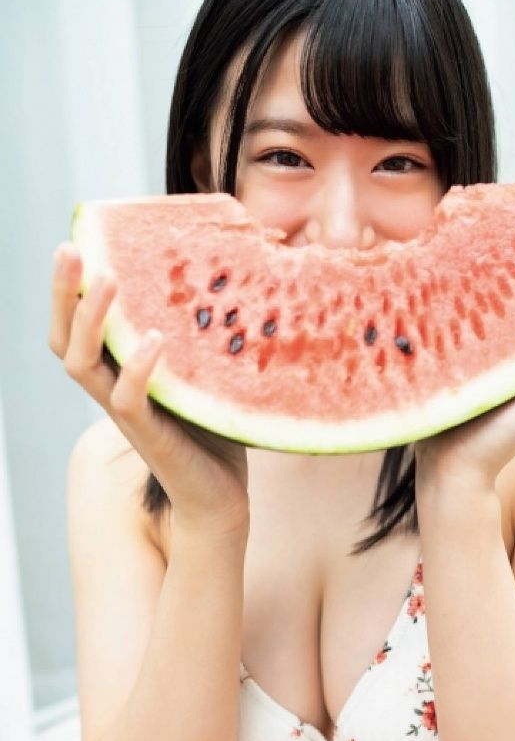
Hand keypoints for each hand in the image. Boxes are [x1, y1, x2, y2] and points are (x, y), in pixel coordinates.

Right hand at [48, 242, 249, 536]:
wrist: (221, 499)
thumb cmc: (213, 432)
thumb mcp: (204, 372)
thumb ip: (200, 334)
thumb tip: (227, 273)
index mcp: (118, 373)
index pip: (76, 328)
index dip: (68, 290)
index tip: (78, 242)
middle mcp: (112, 391)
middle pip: (63, 340)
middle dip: (62, 293)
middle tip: (70, 249)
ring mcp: (126, 415)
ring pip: (83, 365)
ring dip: (91, 320)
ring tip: (107, 278)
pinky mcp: (149, 437)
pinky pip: (128, 399)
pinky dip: (138, 367)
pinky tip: (156, 338)